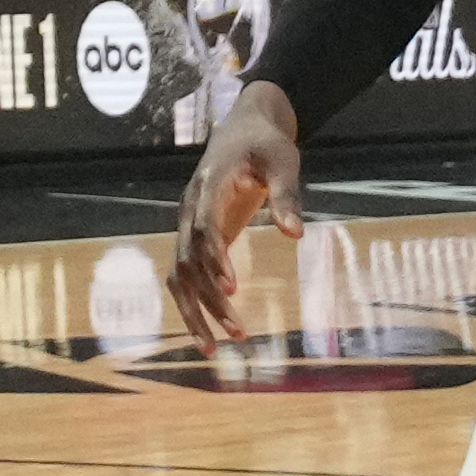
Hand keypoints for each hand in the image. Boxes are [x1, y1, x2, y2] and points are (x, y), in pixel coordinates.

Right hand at [170, 81, 307, 346]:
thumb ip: (287, 195)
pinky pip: (183, 273)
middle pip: (188, 258)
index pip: (204, 226)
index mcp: (208, 185)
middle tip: (238, 332)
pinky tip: (207, 333)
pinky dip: (190, 303)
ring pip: (180, 272)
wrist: (245, 126)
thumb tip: (295, 234)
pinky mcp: (196, 234)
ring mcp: (188, 222)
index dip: (214, 258)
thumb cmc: (267, 143)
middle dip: (208, 298)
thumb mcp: (283, 162)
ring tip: (216, 348)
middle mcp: (190, 207)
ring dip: (195, 309)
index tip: (233, 288)